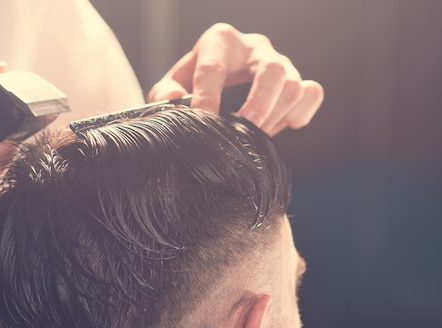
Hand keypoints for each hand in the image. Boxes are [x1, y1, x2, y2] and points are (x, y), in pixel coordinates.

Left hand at [148, 23, 323, 135]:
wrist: (217, 84)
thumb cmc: (192, 84)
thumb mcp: (173, 85)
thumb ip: (165, 93)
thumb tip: (177, 101)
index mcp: (220, 41)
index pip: (214, 69)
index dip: (207, 98)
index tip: (203, 122)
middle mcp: (254, 47)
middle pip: (271, 72)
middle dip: (257, 107)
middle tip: (242, 131)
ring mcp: (280, 61)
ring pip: (293, 86)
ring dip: (275, 117)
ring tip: (254, 135)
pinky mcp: (297, 79)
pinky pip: (312, 94)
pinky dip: (300, 114)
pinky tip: (282, 125)